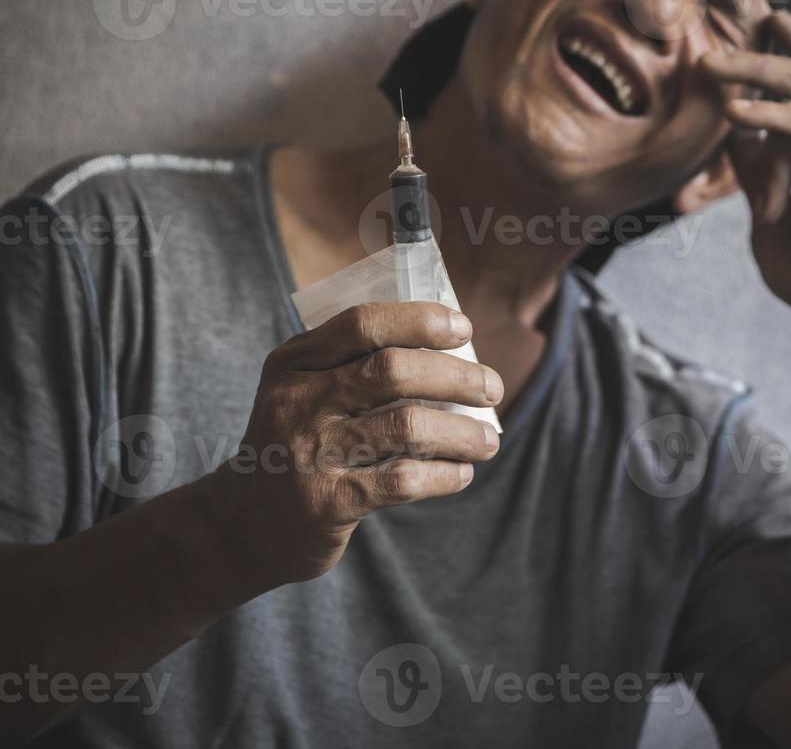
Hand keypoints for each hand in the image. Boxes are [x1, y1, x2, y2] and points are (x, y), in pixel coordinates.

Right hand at [212, 302, 502, 585]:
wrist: (243, 523)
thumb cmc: (302, 443)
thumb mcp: (307, 392)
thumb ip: (361, 367)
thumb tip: (458, 354)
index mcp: (294, 362)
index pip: (363, 324)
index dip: (421, 320)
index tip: (464, 328)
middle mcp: (297, 402)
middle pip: (392, 370)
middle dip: (456, 376)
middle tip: (492, 389)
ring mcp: (309, 453)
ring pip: (406, 426)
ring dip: (461, 432)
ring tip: (488, 440)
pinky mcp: (326, 502)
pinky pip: (402, 480)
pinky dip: (445, 474)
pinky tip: (462, 473)